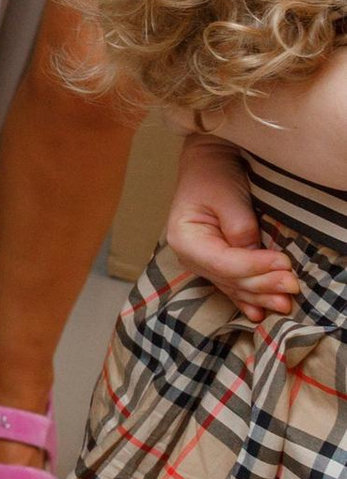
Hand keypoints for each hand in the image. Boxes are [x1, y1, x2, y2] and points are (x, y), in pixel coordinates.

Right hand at [164, 135, 295, 320]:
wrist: (207, 164)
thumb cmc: (213, 174)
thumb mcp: (226, 195)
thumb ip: (239, 226)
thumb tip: (254, 254)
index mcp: (185, 238)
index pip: (224, 262)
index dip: (255, 266)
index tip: (284, 263)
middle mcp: (190, 256)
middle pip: (230, 279)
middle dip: (263, 285)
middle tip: (293, 285)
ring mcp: (201, 262)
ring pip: (234, 286)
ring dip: (260, 296)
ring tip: (285, 303)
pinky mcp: (215, 263)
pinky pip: (232, 286)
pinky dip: (247, 299)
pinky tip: (259, 314)